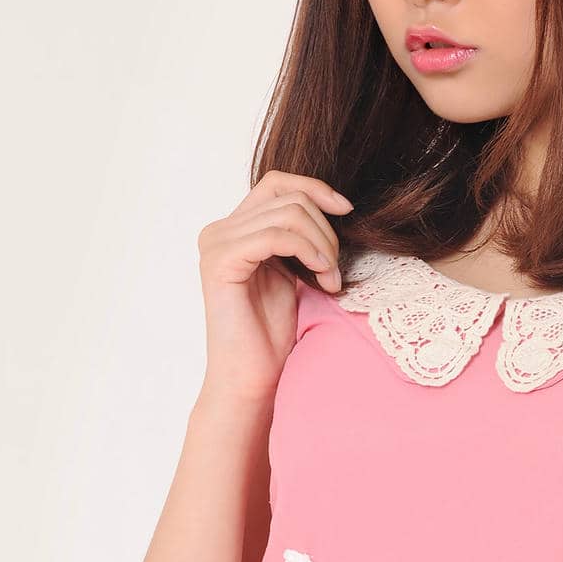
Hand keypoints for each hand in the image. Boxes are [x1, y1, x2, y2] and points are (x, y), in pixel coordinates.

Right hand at [196, 170, 354, 403]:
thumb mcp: (292, 272)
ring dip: (322, 246)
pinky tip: (319, 278)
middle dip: (325, 230)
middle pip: (288, 197)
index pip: (278, 183)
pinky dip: (308, 252)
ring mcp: (216, 244)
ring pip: (288, 214)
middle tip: (335, 272)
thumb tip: (333, 203)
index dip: (316, 189)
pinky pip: (275, 236)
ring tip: (330, 280)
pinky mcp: (220, 262)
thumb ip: (299, 236)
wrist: (252, 379)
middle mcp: (219, 230)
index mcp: (234, 229)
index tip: (346, 211)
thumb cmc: (272, 335)